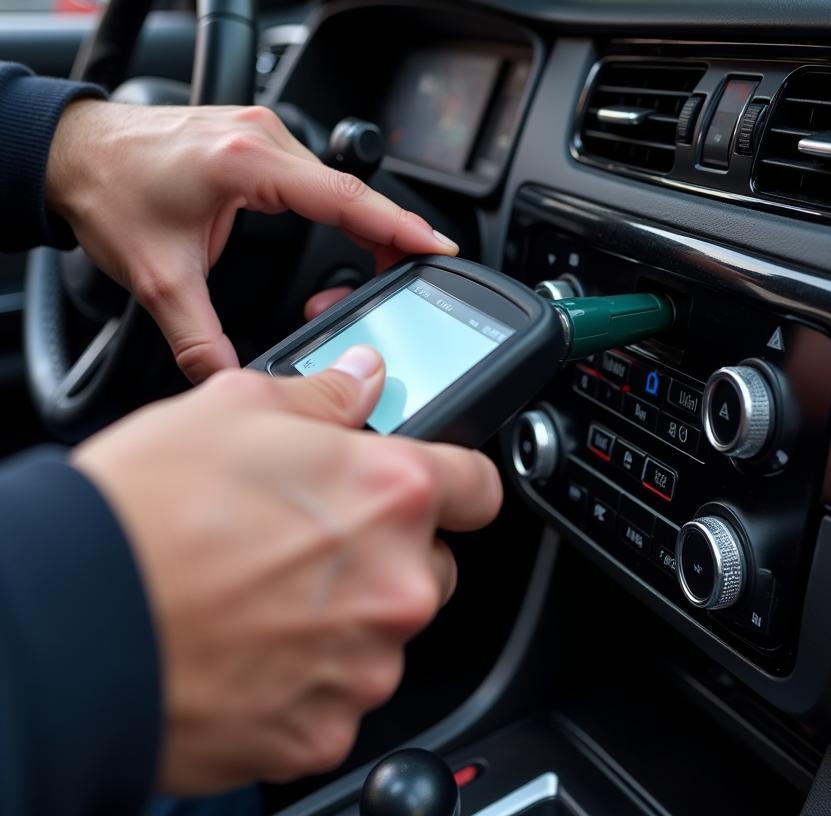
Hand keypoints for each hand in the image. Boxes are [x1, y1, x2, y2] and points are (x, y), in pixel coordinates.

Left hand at [46, 100, 457, 382]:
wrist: (71, 152)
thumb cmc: (107, 189)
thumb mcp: (155, 276)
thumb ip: (197, 336)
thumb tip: (228, 378)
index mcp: (247, 164)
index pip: (345, 196)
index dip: (398, 225)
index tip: (437, 247)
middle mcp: (264, 139)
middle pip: (352, 191)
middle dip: (388, 236)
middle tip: (411, 276)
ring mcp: (264, 134)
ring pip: (337, 183)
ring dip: (363, 224)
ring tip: (380, 268)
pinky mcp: (259, 140)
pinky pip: (317, 176)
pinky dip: (340, 209)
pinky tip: (348, 234)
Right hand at [72, 345, 501, 792]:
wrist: (74, 619)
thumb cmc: (148, 509)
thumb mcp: (237, 407)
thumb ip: (325, 396)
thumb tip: (364, 378)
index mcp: (391, 494)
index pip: (478, 485)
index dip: (457, 482)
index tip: (439, 488)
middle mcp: (396, 582)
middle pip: (430, 566)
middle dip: (387, 553)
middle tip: (311, 542)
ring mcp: (364, 665)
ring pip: (384, 633)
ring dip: (347, 617)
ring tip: (265, 596)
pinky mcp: (324, 729)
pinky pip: (339, 696)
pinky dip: (308, 677)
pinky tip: (251, 647)